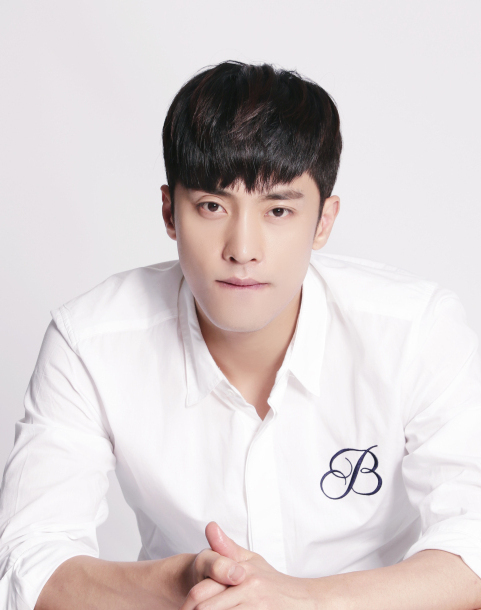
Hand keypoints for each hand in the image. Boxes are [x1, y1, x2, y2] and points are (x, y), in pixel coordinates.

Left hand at [180, 522, 315, 609]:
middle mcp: (247, 590)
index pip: (200, 592)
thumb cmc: (274, 584)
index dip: (187, 606)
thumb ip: (226, 548)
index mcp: (241, 573)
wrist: (307, 601)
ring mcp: (256, 607)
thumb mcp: (251, 562)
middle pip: (205, 608)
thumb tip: (209, 525)